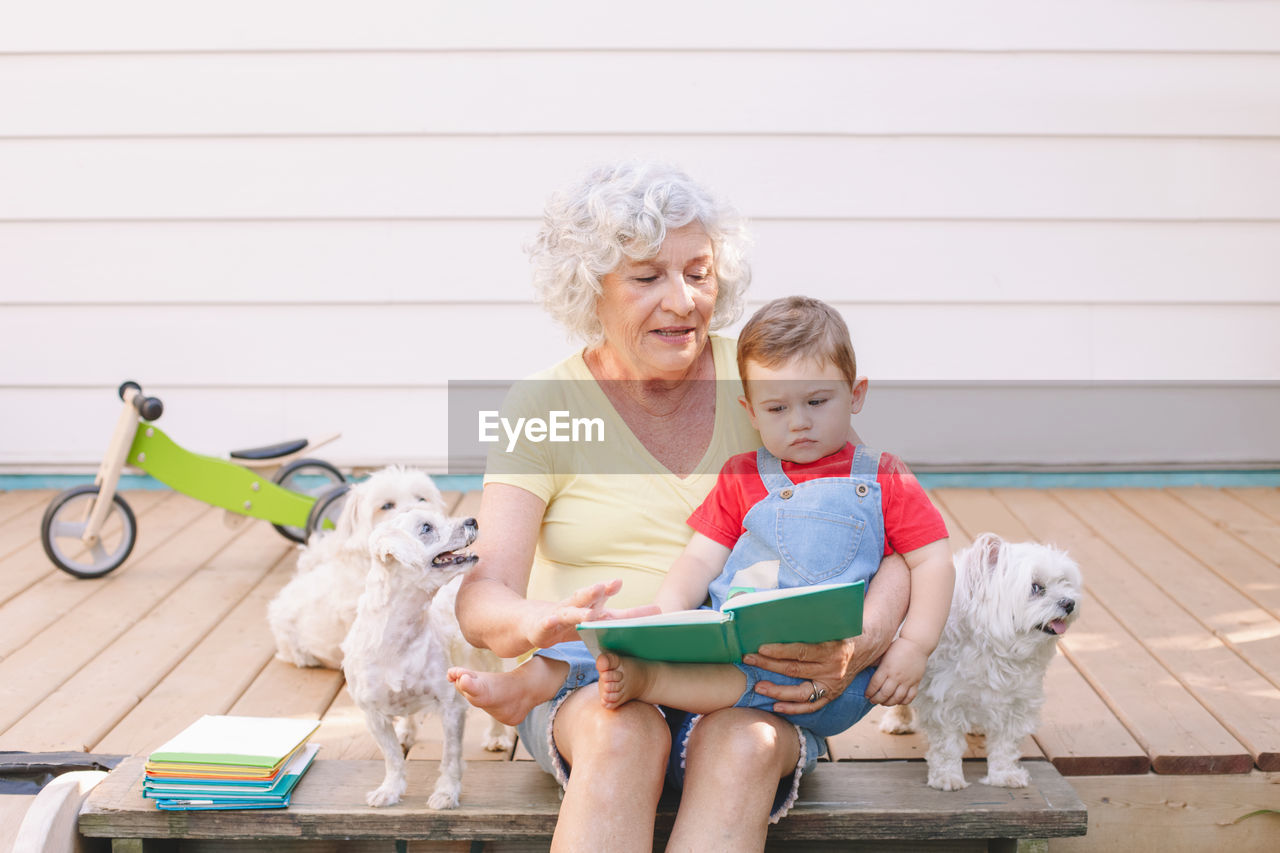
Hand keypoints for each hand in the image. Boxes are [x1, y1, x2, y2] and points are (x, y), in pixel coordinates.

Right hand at [521, 580, 658, 648]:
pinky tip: (553, 620)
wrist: (528, 623)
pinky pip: (546, 624)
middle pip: (590, 599)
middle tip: (615, 583)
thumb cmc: (565, 622)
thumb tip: (645, 619)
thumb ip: (616, 621)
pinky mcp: (541, 627)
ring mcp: (558, 616)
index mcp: (592, 612)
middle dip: (602, 592)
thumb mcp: (591, 623)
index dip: (635, 612)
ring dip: (580, 608)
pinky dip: (550, 621)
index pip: (617, 611)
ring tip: (590, 612)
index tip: (656, 610)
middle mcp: (576, 609)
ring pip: (570, 609)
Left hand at [743, 614, 895, 714]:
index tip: (761, 648)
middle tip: (748, 660)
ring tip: (758, 686)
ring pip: (801, 692)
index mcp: (833, 649)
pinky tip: (776, 705)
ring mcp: (832, 685)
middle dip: (769, 665)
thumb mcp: (831, 622)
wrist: (868, 646)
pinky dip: (793, 708)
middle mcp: (833, 670)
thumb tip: (781, 612)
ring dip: (777, 690)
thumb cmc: (844, 630)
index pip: (801, 652)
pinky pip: (811, 707)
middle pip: (795, 670)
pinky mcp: (832, 695)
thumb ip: (811, 622)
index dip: (780, 651)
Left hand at [865, 637, 927, 705]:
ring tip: (883, 703)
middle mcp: (896, 676)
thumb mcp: (884, 652)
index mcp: (886, 668)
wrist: (916, 643)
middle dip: (876, 700)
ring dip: (888, 703)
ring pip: (897, 698)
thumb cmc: (898, 646)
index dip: (869, 692)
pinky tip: (898, 701)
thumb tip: (864, 668)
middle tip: (872, 701)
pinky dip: (903, 702)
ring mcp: (907, 681)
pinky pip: (910, 697)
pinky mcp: (916, 682)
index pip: (875, 684)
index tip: (866, 695)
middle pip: (884, 694)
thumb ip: (875, 662)